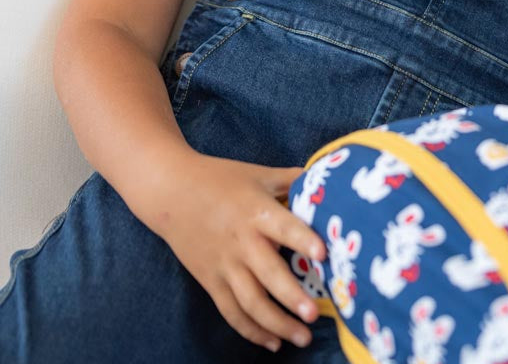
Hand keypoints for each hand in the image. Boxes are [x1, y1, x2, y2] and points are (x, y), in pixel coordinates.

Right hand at [143, 152, 327, 352]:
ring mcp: (224, 265)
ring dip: (277, 323)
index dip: (303, 240)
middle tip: (313, 315)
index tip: (323, 255)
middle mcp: (241, 242)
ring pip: (250, 302)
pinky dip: (251, 330)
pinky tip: (273, 342)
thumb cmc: (221, 179)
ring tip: (303, 337)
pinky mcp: (210, 281)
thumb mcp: (259, 174)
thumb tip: (326, 179)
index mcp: (256, 212)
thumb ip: (292, 180)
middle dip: (291, 297)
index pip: (283, 227)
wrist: (172, 192)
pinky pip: (232, 311)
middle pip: (267, 274)